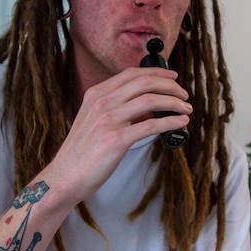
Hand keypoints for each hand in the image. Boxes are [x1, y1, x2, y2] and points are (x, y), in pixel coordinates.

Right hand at [42, 66, 190, 206]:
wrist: (64, 177)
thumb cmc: (82, 152)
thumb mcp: (92, 119)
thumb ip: (111, 106)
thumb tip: (143, 102)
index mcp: (96, 94)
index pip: (131, 74)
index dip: (157, 72)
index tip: (173, 77)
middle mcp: (101, 102)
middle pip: (145, 82)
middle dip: (170, 85)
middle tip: (184, 95)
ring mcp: (108, 120)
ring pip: (150, 100)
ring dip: (174, 102)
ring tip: (186, 109)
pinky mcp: (116, 140)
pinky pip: (151, 125)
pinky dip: (170, 122)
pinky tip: (180, 124)